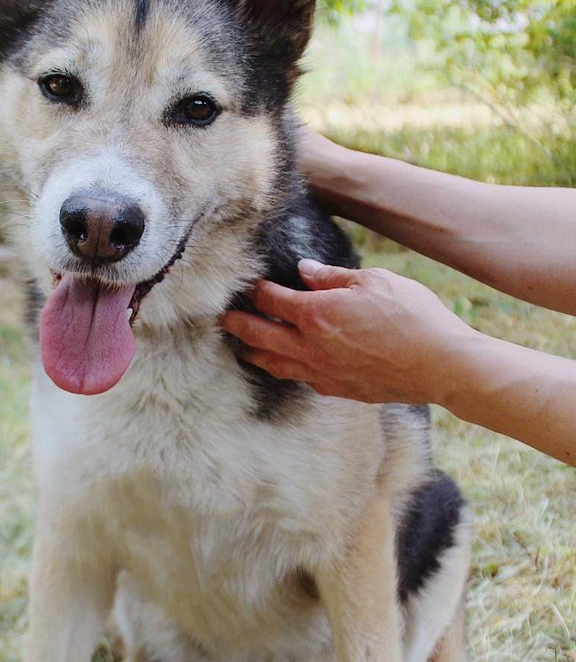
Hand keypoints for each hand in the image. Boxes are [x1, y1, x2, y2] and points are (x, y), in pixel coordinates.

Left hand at [222, 259, 476, 406]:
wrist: (441, 365)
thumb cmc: (413, 316)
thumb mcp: (375, 281)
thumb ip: (333, 277)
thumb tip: (304, 271)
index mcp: (316, 314)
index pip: (271, 300)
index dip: (255, 290)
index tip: (246, 284)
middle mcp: (311, 347)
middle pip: (259, 336)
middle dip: (236, 325)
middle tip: (220, 319)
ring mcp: (322, 373)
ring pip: (274, 364)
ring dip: (254, 353)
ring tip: (241, 346)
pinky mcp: (337, 390)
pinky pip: (301, 378)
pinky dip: (286, 368)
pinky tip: (286, 363)